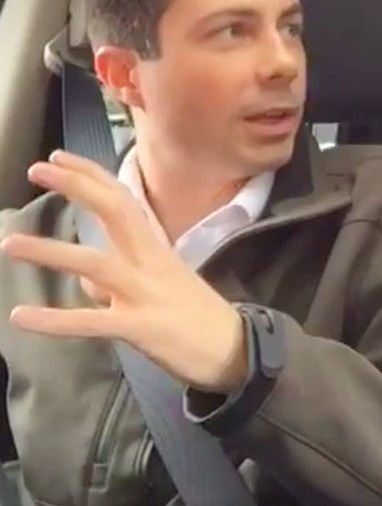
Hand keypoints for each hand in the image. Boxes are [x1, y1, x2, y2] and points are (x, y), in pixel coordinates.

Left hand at [1, 150, 247, 393]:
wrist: (235, 349)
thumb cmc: (197, 315)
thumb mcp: (160, 287)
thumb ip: (119, 278)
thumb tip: (83, 281)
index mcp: (157, 249)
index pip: (123, 199)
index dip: (90, 175)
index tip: (57, 157)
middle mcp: (150, 263)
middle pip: (115, 212)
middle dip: (77, 187)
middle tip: (37, 168)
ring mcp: (145, 294)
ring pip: (96, 265)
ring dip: (51, 253)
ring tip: (10, 245)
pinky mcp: (140, 328)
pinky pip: (91, 323)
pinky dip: (55, 320)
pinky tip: (20, 317)